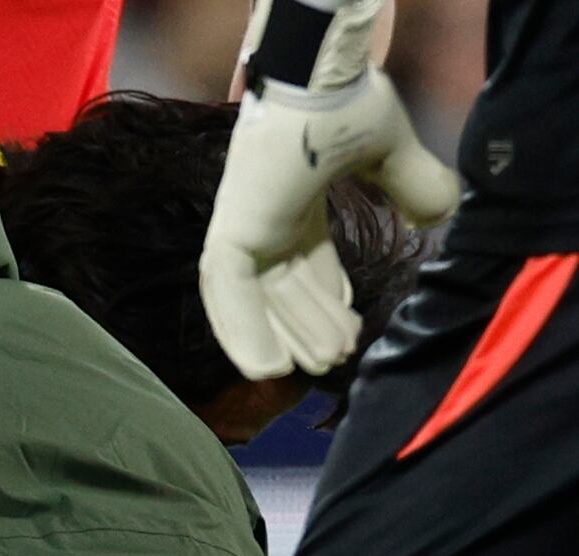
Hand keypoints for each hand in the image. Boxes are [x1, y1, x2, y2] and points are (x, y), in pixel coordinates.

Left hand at [200, 72, 457, 379]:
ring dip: (286, 333)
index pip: (304, 259)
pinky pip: (228, 293)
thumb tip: (438, 215)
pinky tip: (266, 368)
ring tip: (318, 364)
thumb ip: (414, 184)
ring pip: (258, 297)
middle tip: (337, 354)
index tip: (349, 319)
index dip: (325, 294)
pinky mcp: (230, 229)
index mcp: (294, 199)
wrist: (323, 77)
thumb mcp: (390, 152)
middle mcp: (264, 216)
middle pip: (283, 284)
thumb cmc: (348, 102)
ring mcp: (243, 223)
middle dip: (310, 321)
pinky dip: (244, 331)